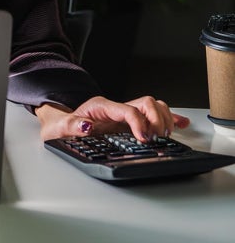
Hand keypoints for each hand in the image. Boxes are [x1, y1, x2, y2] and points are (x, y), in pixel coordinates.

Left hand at [35, 96, 190, 141]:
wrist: (60, 125)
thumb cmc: (61, 127)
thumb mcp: (60, 127)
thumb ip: (71, 126)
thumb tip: (86, 126)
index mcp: (101, 107)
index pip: (128, 109)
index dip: (140, 123)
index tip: (145, 139)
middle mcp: (116, 108)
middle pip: (146, 103)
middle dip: (157, 120)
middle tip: (157, 138)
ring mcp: (125, 114)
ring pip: (153, 106)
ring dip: (164, 119)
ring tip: (165, 136)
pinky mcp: (130, 122)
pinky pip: (154, 115)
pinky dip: (170, 119)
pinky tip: (182, 124)